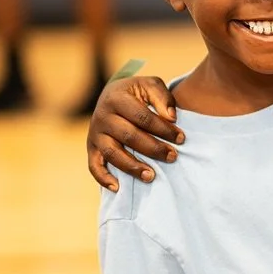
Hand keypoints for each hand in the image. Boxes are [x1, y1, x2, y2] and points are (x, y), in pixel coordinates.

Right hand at [88, 76, 184, 190]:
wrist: (112, 96)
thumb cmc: (137, 93)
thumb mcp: (150, 85)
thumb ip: (162, 97)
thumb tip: (172, 117)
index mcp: (117, 98)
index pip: (142, 117)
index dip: (163, 129)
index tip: (181, 138)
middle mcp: (102, 116)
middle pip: (129, 136)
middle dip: (153, 149)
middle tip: (173, 157)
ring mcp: (95, 134)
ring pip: (112, 153)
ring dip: (132, 167)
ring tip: (152, 176)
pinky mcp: (91, 148)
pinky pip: (94, 166)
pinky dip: (103, 178)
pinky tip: (118, 188)